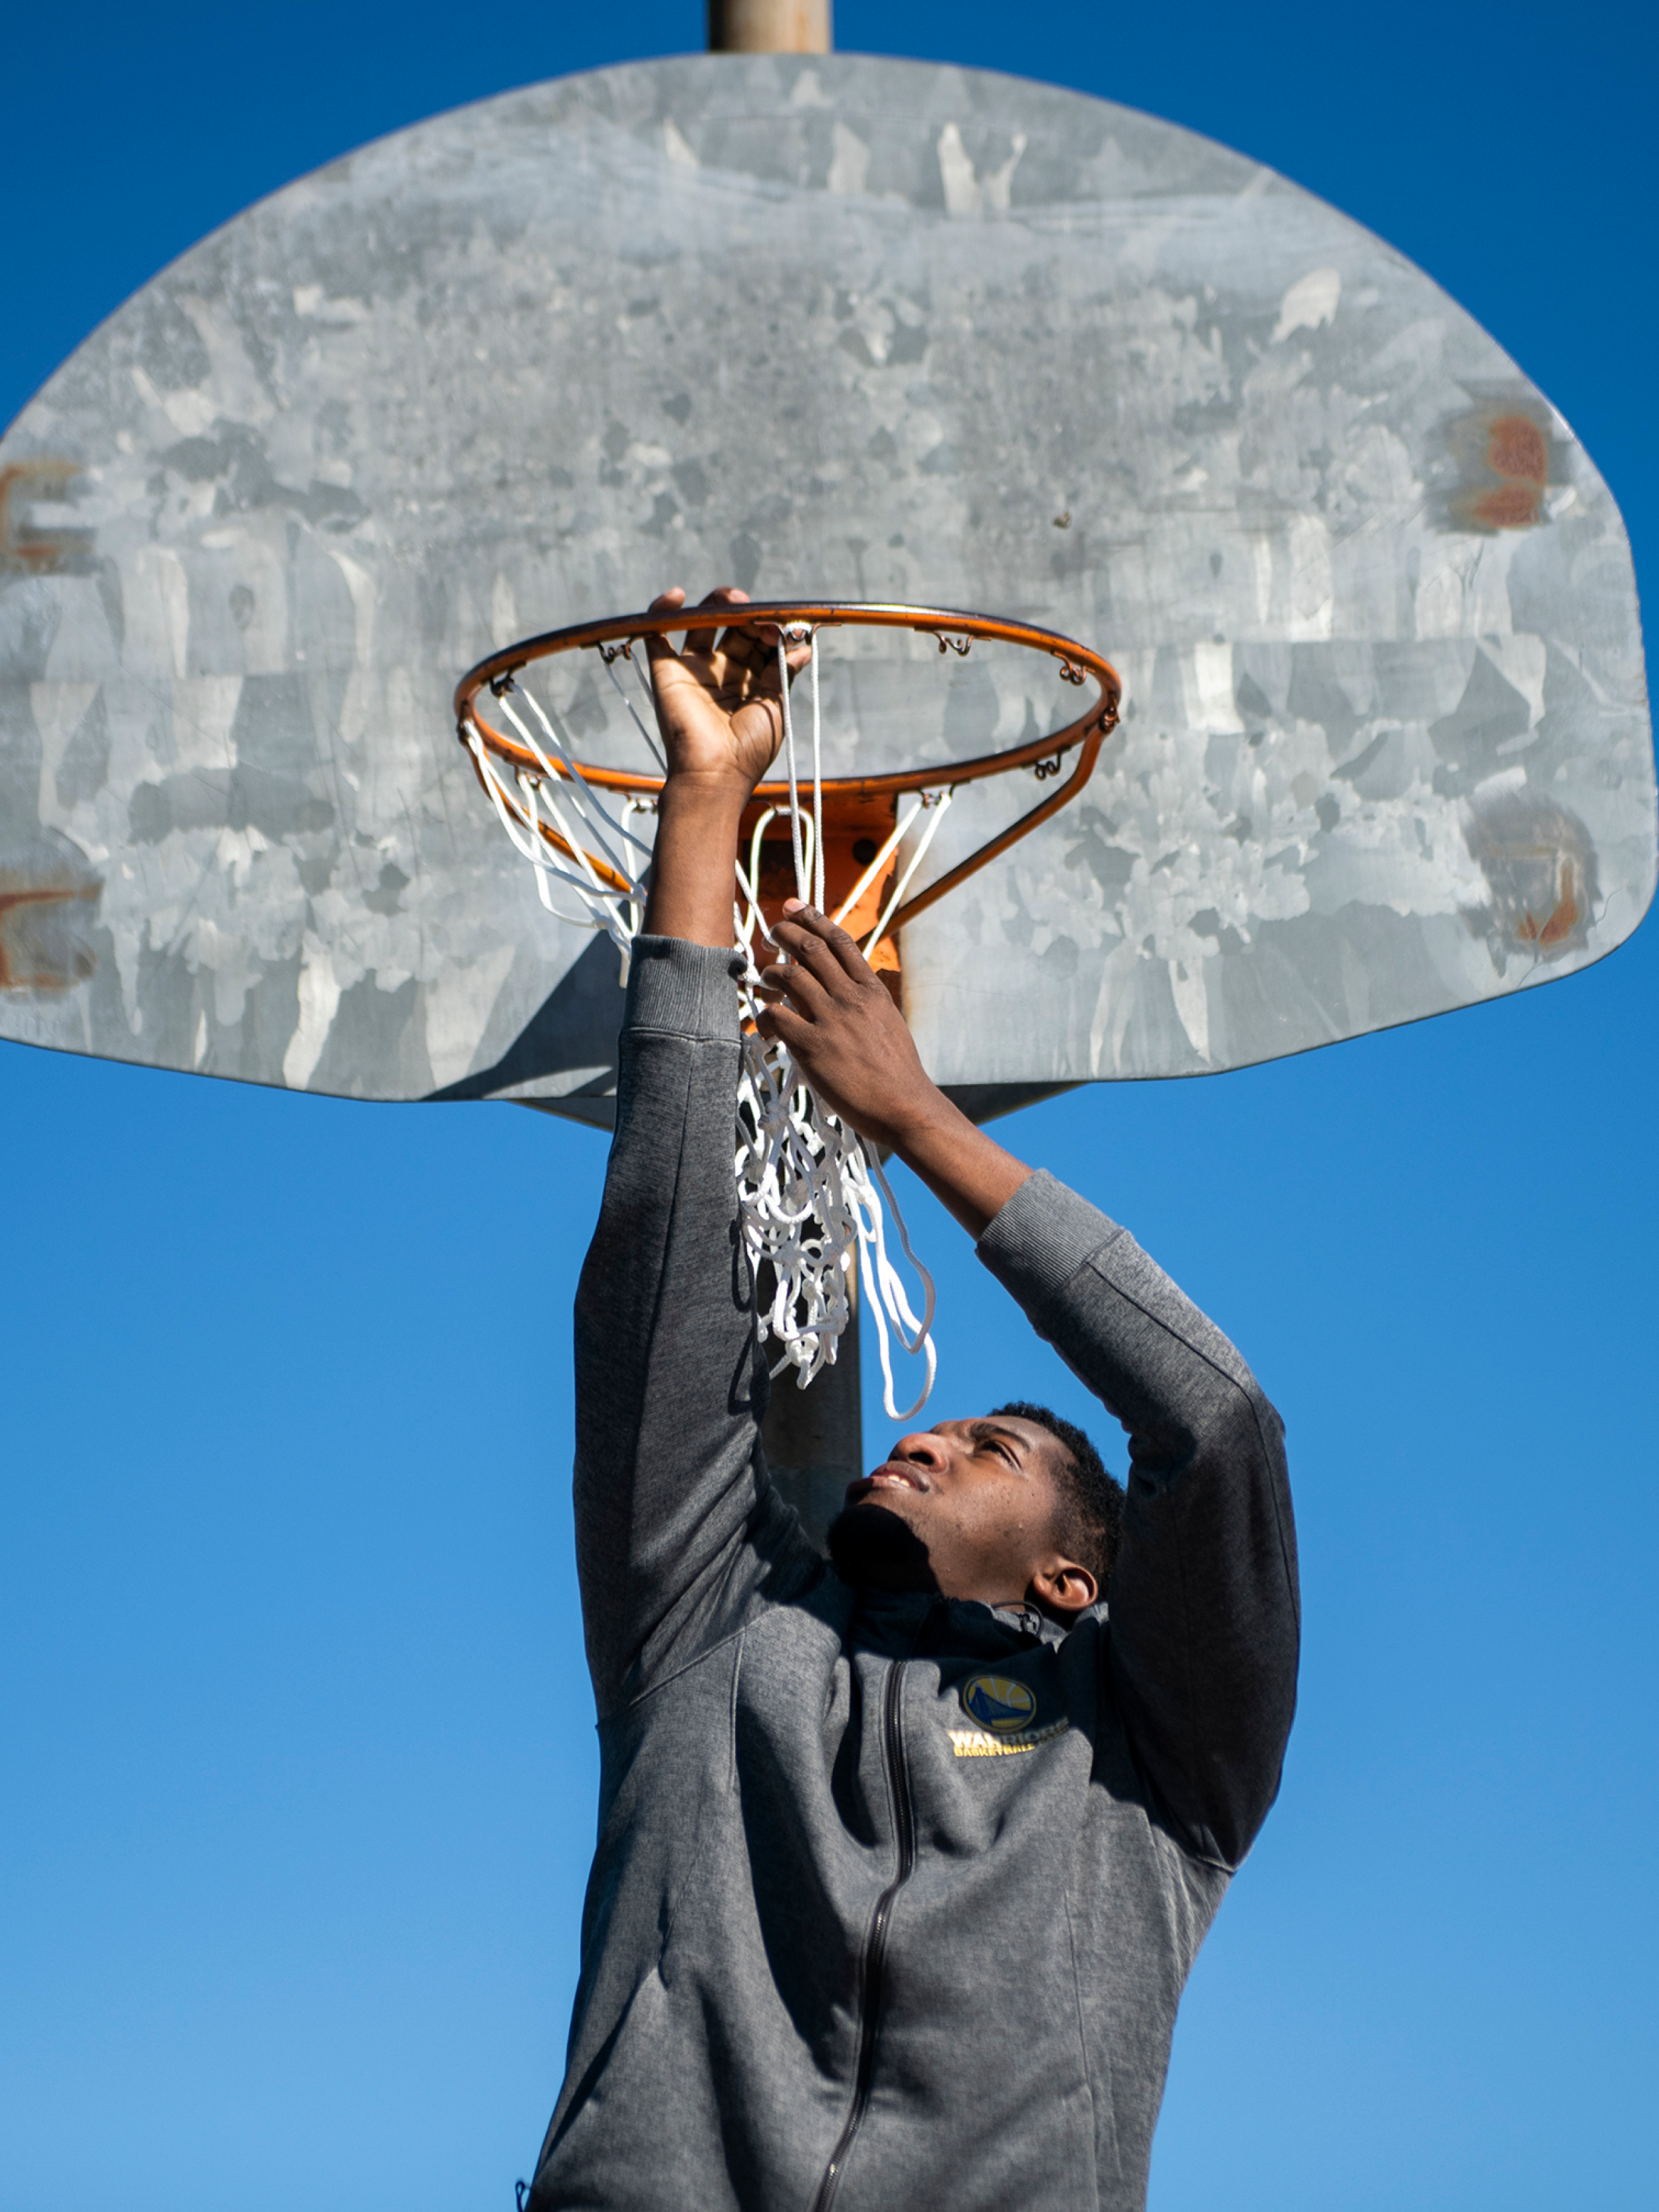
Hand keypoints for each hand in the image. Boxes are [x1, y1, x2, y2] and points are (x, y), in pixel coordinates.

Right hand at [645, 586, 810, 795]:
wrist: (714, 773)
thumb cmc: (749, 749)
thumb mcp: (776, 706)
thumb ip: (784, 671)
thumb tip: (802, 646)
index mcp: (749, 683)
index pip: (760, 642)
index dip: (771, 628)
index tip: (783, 627)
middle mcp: (721, 673)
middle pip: (734, 627)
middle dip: (749, 614)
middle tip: (761, 616)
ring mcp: (693, 670)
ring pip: (701, 623)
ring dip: (717, 603)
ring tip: (734, 599)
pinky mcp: (666, 671)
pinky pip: (657, 633)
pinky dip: (662, 610)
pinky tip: (676, 596)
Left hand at [756, 904, 941, 1150]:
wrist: (905, 1106)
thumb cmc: (897, 1072)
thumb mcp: (888, 1022)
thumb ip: (863, 1001)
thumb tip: (840, 988)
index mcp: (871, 990)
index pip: (839, 941)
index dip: (812, 918)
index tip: (793, 906)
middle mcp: (851, 998)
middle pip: (810, 949)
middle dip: (784, 933)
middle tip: (771, 933)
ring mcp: (831, 1021)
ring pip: (789, 977)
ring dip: (769, 972)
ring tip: (763, 977)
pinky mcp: (813, 1048)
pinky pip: (777, 1017)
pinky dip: (765, 1015)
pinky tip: (765, 1025)